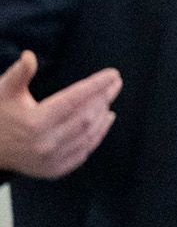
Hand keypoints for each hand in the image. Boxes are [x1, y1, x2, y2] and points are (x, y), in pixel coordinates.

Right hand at [0, 51, 120, 178]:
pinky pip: (83, 152)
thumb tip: (29, 56)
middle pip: (85, 117)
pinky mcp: (54, 170)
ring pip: (88, 135)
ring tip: (109, 99)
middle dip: (104, 98)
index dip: (96, 85)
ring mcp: (51, 159)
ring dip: (103, 117)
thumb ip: (18, 74)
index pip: (75, 99)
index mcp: (35, 122)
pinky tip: (104, 121)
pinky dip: (97, 136)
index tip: (112, 74)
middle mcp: (45, 142)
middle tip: (116, 83)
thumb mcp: (3, 92)